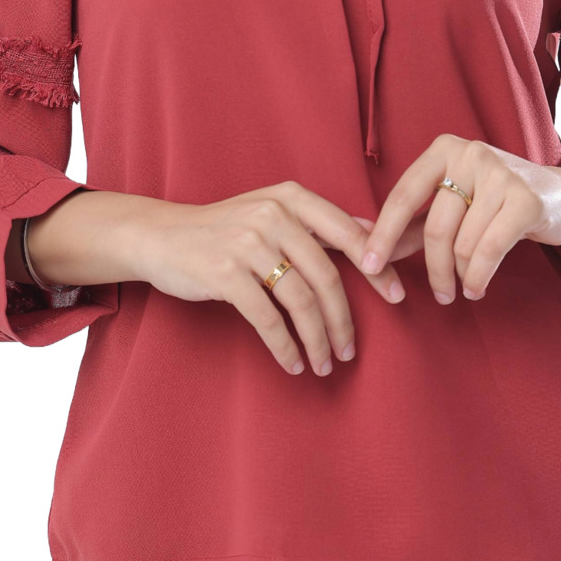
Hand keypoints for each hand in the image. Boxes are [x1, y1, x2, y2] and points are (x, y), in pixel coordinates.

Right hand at [128, 182, 408, 376]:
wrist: (162, 235)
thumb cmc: (225, 228)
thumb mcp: (272, 211)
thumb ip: (318, 223)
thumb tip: (374, 235)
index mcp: (292, 197)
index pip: (348, 234)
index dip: (377, 268)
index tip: (398, 298)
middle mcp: (273, 214)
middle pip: (326, 276)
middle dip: (343, 320)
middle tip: (350, 350)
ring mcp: (247, 242)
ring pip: (300, 301)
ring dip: (316, 339)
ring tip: (323, 363)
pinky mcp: (224, 273)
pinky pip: (267, 318)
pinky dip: (284, 346)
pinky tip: (293, 362)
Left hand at [357, 136, 560, 303]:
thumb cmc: (498, 202)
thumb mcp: (453, 205)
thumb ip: (411, 224)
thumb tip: (361, 243)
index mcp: (444, 149)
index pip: (403, 195)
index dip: (383, 234)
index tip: (367, 267)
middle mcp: (471, 153)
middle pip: (435, 228)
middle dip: (433, 270)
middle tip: (439, 295)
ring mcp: (500, 173)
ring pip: (462, 244)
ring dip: (460, 276)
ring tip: (466, 286)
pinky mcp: (525, 199)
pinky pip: (488, 251)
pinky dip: (479, 277)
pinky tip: (478, 287)